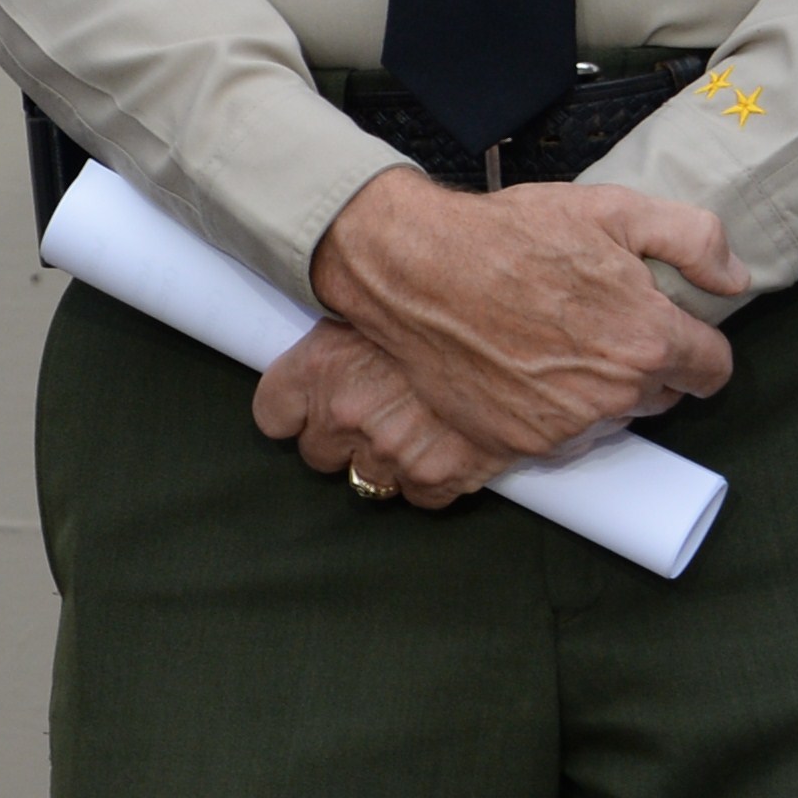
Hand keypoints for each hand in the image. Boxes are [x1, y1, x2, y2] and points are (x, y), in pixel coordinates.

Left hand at [250, 321, 511, 506]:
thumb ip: (343, 331)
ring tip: (416, 431)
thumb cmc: (450, 301)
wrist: (524, 326)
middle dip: (342, 440)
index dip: (295, 414)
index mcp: (319, 366)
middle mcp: (344, 413)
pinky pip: (420, 499)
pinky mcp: (439, 476)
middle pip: (317, 454)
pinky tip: (448, 451)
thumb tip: (330, 324)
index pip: (273, 415)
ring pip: (367, 481)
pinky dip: (432, 482)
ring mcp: (390, 450)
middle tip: (375, 415)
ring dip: (386, 462)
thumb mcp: (377, 299)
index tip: (310, 409)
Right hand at [307, 165, 748, 463]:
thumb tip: (734, 279)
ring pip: (609, 418)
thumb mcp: (610, 209)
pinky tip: (521, 367)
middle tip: (595, 325)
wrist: (413, 268)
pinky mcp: (519, 442)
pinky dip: (548, 410)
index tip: (669, 331)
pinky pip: (559, 436)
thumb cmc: (508, 235)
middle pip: (661, 395)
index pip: (713, 370)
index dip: (696, 346)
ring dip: (595, 391)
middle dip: (642, 366)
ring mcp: (566, 424)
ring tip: (552, 344)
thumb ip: (693, 239)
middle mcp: (615, 392)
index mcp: (649, 339)